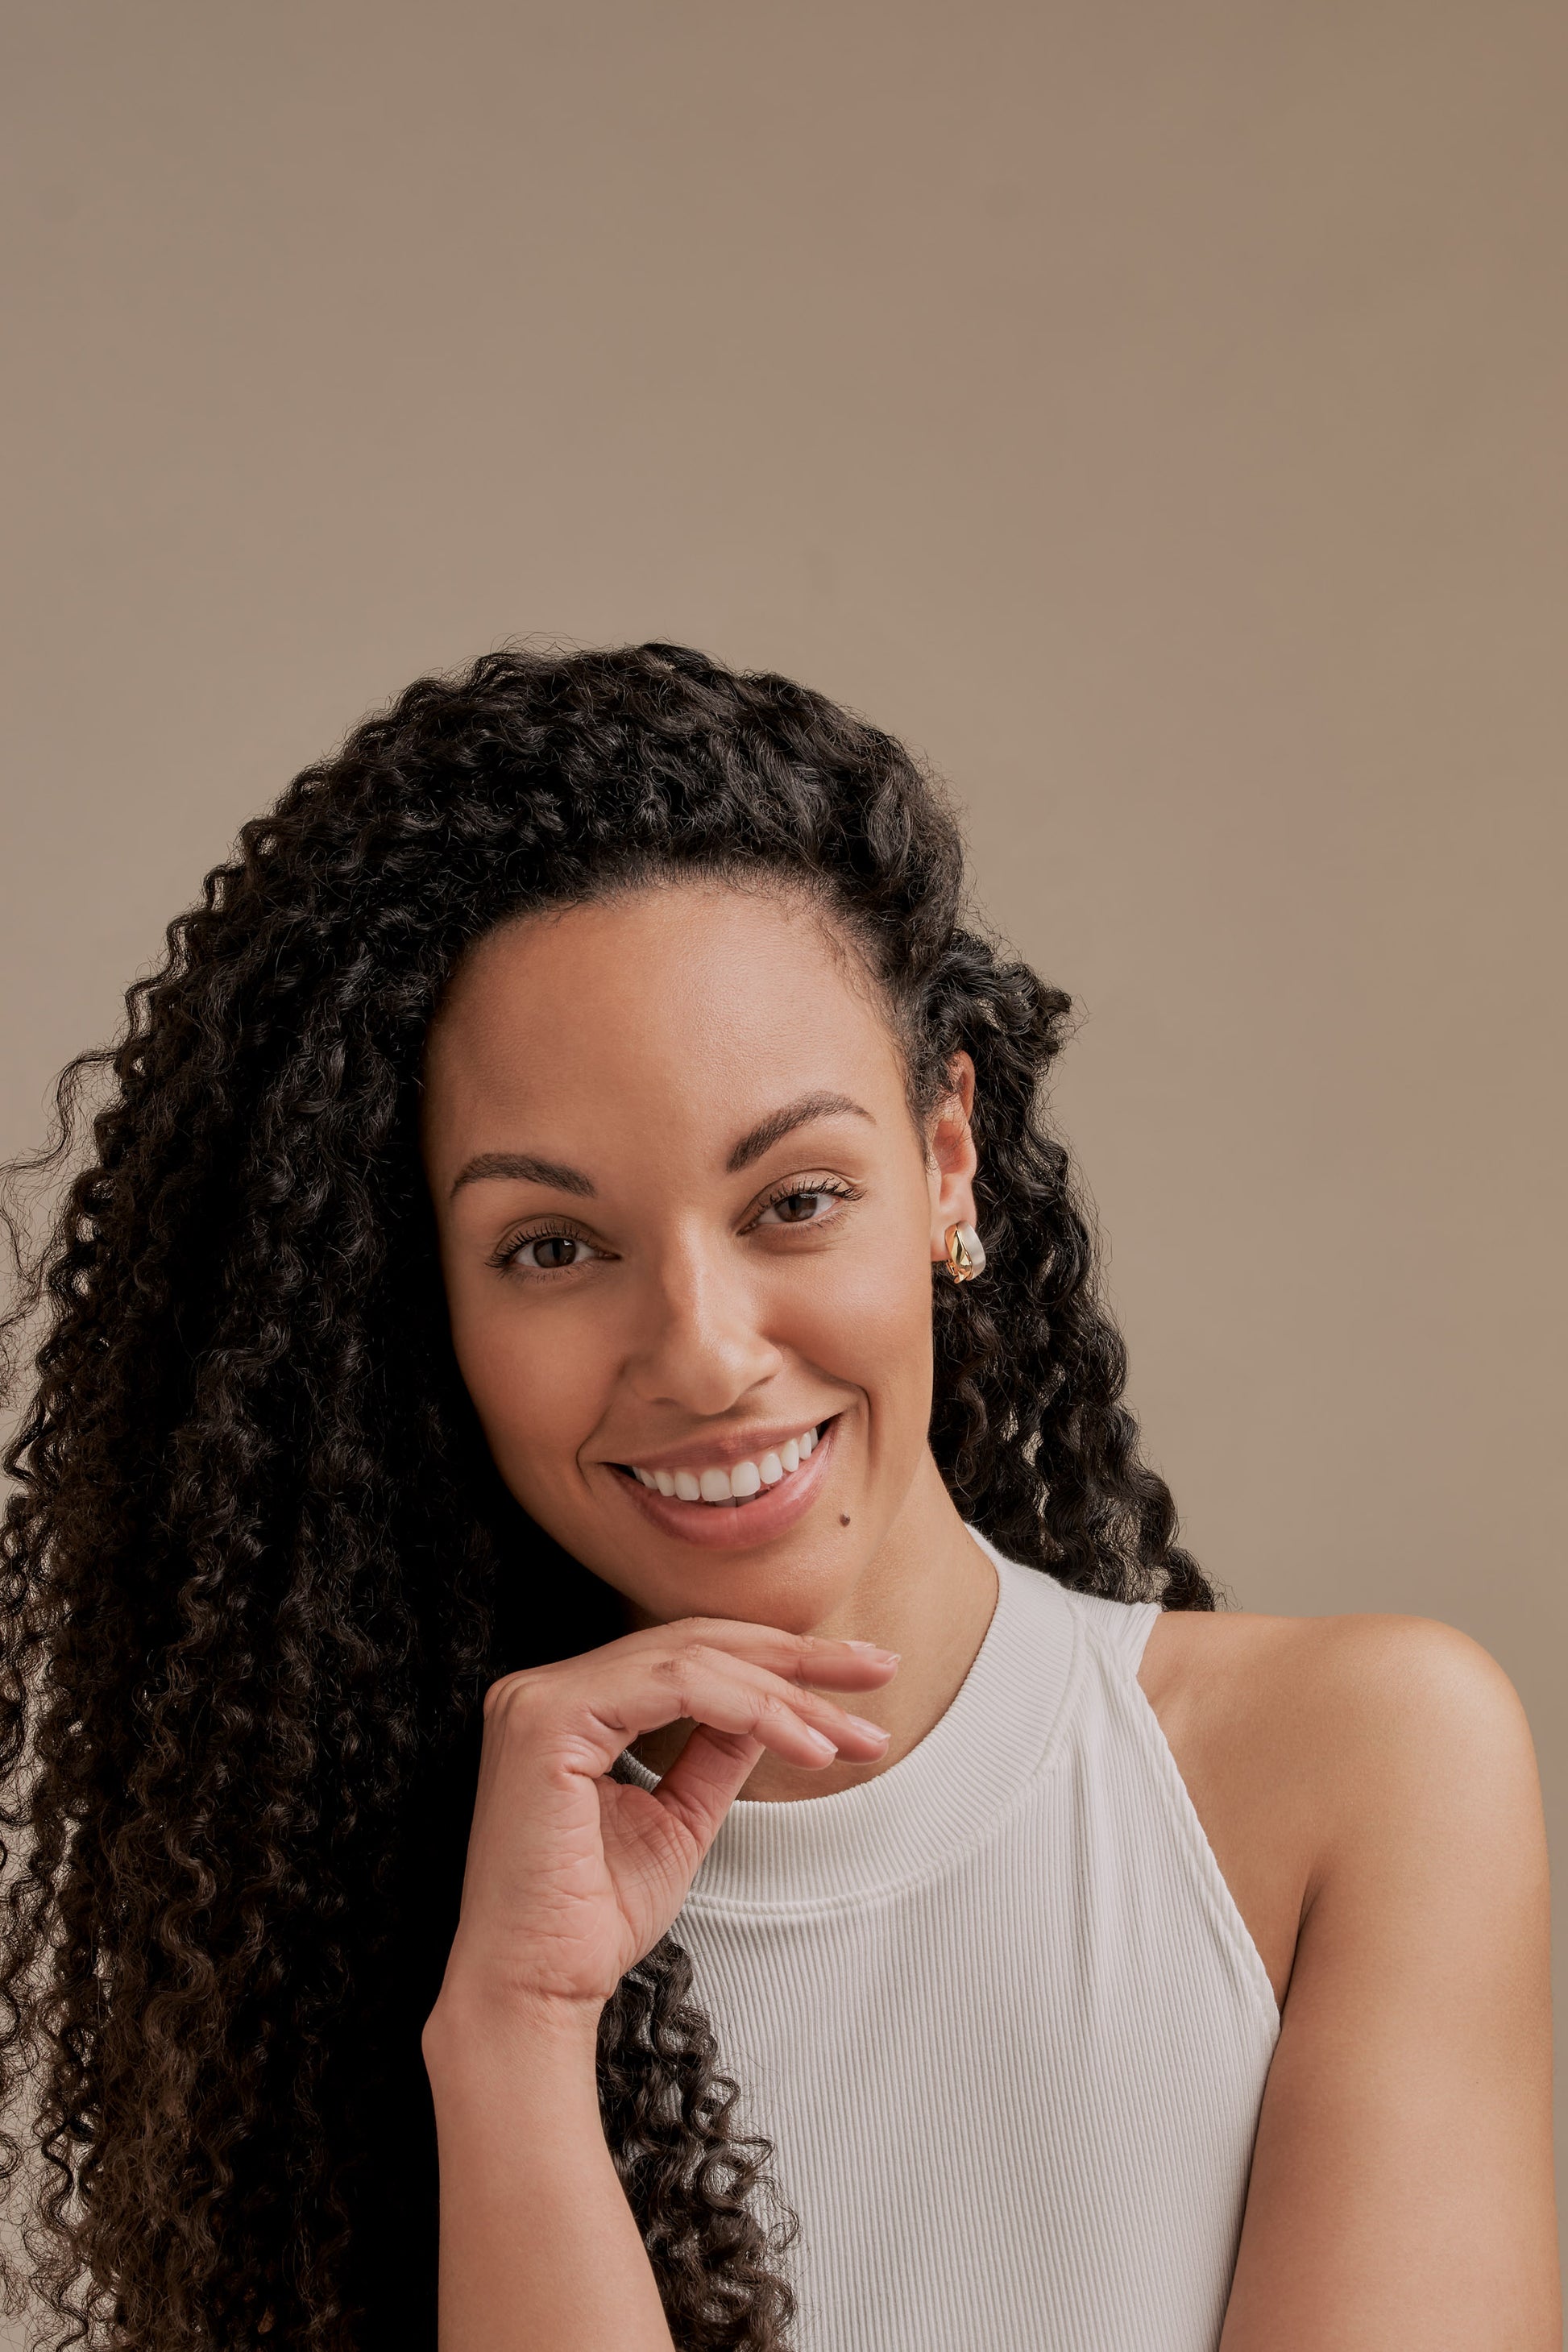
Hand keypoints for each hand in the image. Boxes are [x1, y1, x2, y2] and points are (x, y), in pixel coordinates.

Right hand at [429, 1618, 897, 2026]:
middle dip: (798, 1658)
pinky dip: (753, 1710)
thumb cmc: (593, 1923)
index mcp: (571, 1706)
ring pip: (695, 1660)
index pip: (689, 1657)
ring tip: (853, 1734)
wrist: (536, 1994)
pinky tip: (807, 1747)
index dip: (777, 1661)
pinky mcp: (548, 1719)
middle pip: (697, 1644)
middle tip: (881, 1669)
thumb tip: (777, 1707)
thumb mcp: (679, 1821)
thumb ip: (717, 1753)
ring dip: (789, 1693)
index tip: (858, 1681)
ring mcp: (540, 1698)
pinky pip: (675, 1687)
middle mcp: (546, 1689)